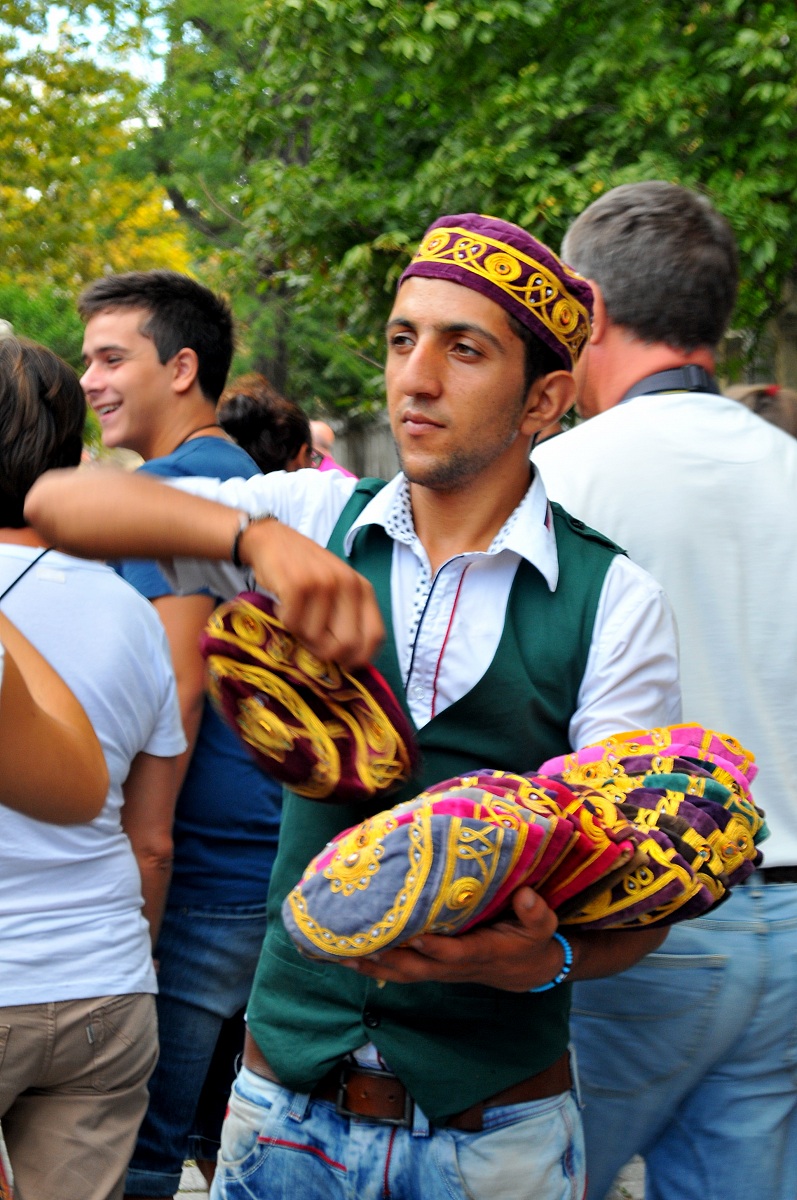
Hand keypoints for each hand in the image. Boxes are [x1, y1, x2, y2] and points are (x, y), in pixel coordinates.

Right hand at [241, 519, 384, 669]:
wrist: (272, 540)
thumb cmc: (305, 571)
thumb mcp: (337, 589)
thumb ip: (348, 618)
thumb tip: (348, 662)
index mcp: (363, 589)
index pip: (375, 637)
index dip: (358, 658)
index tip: (341, 663)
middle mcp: (348, 584)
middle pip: (345, 645)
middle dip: (324, 652)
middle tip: (309, 641)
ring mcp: (324, 583)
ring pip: (315, 638)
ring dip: (299, 634)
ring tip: (294, 615)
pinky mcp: (297, 584)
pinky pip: (293, 624)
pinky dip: (283, 621)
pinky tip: (282, 606)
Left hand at [342, 886, 561, 992]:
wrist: (525, 970)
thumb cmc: (531, 941)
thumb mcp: (542, 926)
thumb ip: (536, 912)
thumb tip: (526, 895)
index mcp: (481, 953)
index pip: (454, 953)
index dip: (435, 948)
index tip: (415, 935)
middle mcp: (455, 966)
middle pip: (416, 968)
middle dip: (385, 959)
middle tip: (354, 946)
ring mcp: (440, 970)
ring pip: (401, 972)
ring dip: (370, 964)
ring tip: (337, 951)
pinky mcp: (431, 967)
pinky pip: (398, 969)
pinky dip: (372, 964)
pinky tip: (346, 953)